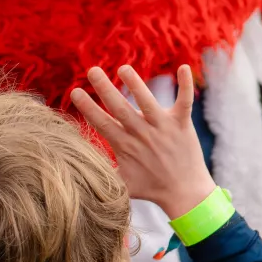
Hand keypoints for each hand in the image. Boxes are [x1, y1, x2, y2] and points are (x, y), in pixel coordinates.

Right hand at [70, 64, 215, 218]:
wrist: (186, 194)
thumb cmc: (150, 187)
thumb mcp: (122, 183)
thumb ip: (102, 170)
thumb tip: (78, 163)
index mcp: (125, 146)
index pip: (102, 123)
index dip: (88, 108)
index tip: (75, 91)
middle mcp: (143, 134)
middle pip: (121, 109)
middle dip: (105, 89)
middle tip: (92, 70)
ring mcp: (163, 127)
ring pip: (148, 102)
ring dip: (136, 84)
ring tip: (124, 68)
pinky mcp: (182, 123)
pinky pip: (184, 102)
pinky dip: (185, 85)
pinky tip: (183, 66)